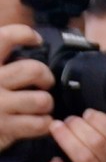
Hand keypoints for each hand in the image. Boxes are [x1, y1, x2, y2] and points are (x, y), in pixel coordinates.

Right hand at [0, 27, 54, 152]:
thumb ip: (2, 61)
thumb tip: (30, 44)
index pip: (5, 38)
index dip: (24, 34)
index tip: (36, 40)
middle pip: (33, 70)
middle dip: (46, 77)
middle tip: (44, 83)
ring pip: (41, 99)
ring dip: (46, 103)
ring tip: (40, 105)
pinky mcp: (4, 127)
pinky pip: (38, 123)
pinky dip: (44, 122)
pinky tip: (37, 120)